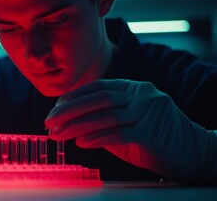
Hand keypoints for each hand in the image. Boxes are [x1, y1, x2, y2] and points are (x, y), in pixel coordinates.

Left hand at [45, 79, 216, 182]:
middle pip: (99, 98)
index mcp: (133, 88)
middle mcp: (142, 94)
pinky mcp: (154, 132)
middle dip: (70, 110)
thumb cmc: (151, 138)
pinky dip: (98, 137)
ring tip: (58, 135)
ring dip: (78, 126)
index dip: (72, 98)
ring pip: (107, 115)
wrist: (191, 151)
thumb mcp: (125, 122)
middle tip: (49, 122)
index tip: (53, 110)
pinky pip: (121, 133)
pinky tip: (81, 142)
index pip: (96, 88)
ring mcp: (149, 111)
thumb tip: (66, 123)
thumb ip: (101, 118)